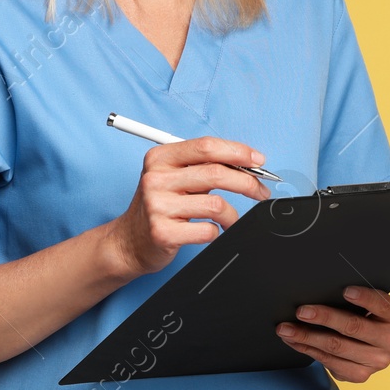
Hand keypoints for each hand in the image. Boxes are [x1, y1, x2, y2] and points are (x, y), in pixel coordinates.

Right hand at [105, 136, 271, 278]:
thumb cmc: (161, 206)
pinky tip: (210, 231)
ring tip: (231, 219)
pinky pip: (208, 230)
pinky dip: (217, 232)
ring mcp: (158, 206)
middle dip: (248, 183)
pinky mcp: (162, 232)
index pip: (207, 147)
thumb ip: (205, 166)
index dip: (238, 152)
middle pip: (216, 173)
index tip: (259, 161)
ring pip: (216, 204)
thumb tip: (249, 164)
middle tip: (261, 192)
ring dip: (232, 215)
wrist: (128, 242)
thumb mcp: (175, 177)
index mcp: (160, 158)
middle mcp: (156, 178)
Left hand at [277, 286, 389, 382]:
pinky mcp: (361, 375)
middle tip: (301, 311)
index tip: (344, 291)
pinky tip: (295, 341)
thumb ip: (360, 299)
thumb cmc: (370, 315)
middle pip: (354, 327)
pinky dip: (309, 350)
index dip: (364, 298)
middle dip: (324, 317)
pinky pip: (330, 362)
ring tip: (286, 328)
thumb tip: (324, 287)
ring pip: (337, 347)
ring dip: (307, 336)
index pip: (383, 304)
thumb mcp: (374, 305)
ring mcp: (379, 362)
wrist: (375, 346)